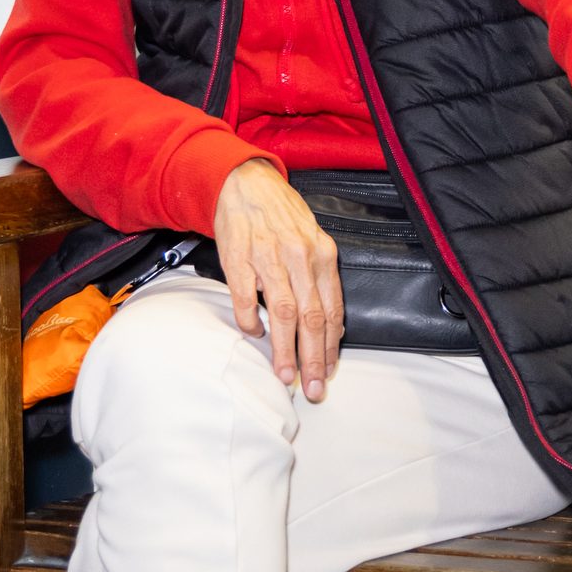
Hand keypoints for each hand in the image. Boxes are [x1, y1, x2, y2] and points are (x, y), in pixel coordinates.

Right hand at [213, 161, 342, 401]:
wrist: (246, 182)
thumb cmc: (281, 216)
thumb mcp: (313, 240)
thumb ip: (321, 280)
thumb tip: (329, 325)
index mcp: (322, 255)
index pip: (331, 310)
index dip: (331, 346)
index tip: (328, 372)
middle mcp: (300, 257)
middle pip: (311, 318)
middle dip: (313, 358)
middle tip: (313, 388)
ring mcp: (268, 257)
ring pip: (282, 313)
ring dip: (284, 349)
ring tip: (285, 375)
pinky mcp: (239, 258)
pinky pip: (246, 298)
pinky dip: (250, 320)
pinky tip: (254, 334)